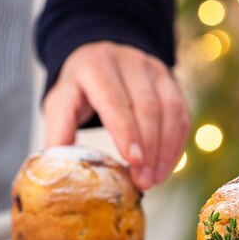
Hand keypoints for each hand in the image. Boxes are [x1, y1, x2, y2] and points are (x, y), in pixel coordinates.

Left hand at [43, 41, 189, 189]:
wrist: (103, 57)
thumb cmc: (82, 87)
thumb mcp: (62, 102)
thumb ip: (58, 130)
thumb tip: (57, 166)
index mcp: (96, 66)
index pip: (114, 100)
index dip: (126, 131)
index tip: (132, 161)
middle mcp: (130, 63)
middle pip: (147, 108)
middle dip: (148, 149)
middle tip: (143, 181)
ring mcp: (155, 71)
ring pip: (170, 112)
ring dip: (165, 150)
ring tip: (155, 179)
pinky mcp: (172, 83)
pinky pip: (181, 116)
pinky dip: (175, 145)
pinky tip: (165, 167)